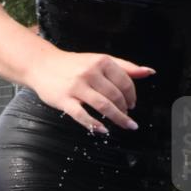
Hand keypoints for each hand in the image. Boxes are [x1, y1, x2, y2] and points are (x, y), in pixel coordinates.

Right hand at [26, 51, 154, 132]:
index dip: (132, 95)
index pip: (125, 81)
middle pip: (116, 95)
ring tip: (125, 125)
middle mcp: (89, 73)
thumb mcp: (98, 60)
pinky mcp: (63, 99)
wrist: (41, 64)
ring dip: (118, 118)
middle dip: (125, 109)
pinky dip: (93, 124)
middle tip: (128, 117)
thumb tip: (149, 72)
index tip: (132, 104)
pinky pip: (81, 115)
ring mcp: (76, 87)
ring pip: (103, 106)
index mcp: (100, 62)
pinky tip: (102, 130)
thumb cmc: (71, 64)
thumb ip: (124, 67)